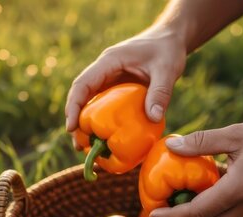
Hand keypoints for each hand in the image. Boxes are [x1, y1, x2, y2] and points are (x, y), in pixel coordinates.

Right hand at [65, 26, 186, 146]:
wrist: (170, 40)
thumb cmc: (167, 50)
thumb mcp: (167, 69)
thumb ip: (161, 92)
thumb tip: (153, 118)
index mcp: (108, 62)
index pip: (83, 84)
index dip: (73, 106)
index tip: (71, 127)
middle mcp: (104, 72)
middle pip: (81, 97)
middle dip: (76, 121)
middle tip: (78, 146)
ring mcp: (109, 81)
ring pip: (90, 103)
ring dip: (86, 125)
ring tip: (86, 149)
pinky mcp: (117, 90)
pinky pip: (104, 107)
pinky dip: (102, 123)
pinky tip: (105, 140)